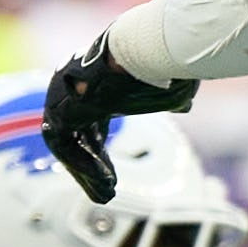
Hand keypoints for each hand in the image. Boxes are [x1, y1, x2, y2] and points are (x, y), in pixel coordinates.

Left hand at [43, 36, 196, 205]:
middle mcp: (74, 89)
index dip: (99, 154)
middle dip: (91, 168)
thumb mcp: (168, 88)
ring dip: (85, 172)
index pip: (90, 125)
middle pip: (77, 138)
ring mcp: (63, 97)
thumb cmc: (162, 65)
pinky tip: (102, 180)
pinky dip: (81, 164)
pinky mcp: (61, 107)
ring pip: (67, 145)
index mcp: (95, 84)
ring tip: (105, 194)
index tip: (112, 179)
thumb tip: (185, 105)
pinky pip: (64, 145)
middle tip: (106, 193)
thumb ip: (171, 100)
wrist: (146, 52)